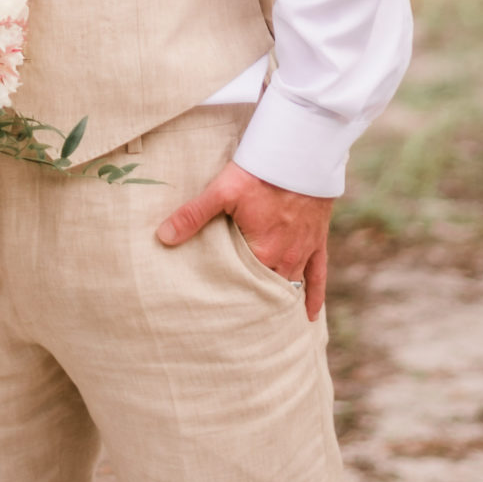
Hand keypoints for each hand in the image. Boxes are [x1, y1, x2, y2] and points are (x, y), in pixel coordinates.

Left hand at [156, 161, 331, 319]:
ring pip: (291, 287)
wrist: (301, 152)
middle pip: (268, 291)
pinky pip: (318, 277)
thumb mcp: (222, 190)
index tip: (219, 317)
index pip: (244, 287)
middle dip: (254, 306)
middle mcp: (286, 258)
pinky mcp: (317, 241)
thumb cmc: (260, 172)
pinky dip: (314, 297)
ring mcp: (304, 252)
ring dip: (279, 304)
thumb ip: (193, 215)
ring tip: (265, 325)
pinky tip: (308, 316)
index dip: (232, 300)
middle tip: (239, 329)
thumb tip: (163, 236)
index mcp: (262, 252)